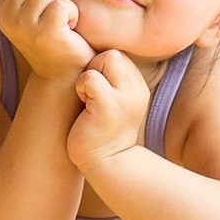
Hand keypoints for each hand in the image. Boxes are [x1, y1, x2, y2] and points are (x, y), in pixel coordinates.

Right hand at [0, 0, 93, 82]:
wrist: (66, 73)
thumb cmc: (55, 35)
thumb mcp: (33, 10)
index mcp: (1, 11)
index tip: (44, 10)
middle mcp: (7, 19)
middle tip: (56, 17)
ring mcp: (24, 26)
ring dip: (63, 2)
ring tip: (63, 23)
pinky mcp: (44, 34)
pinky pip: (62, 4)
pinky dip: (72, 12)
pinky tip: (71, 28)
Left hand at [67, 50, 150, 172]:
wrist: (106, 165)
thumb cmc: (100, 132)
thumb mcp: (113, 101)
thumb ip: (110, 80)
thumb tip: (90, 53)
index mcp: (137, 87)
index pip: (119, 56)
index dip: (101, 67)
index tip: (96, 89)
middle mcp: (136, 90)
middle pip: (114, 53)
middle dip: (96, 66)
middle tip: (90, 92)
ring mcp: (125, 98)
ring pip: (106, 58)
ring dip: (88, 76)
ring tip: (87, 98)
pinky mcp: (109, 106)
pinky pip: (91, 77)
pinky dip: (81, 87)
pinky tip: (84, 105)